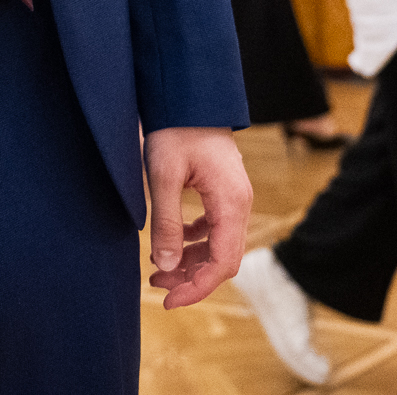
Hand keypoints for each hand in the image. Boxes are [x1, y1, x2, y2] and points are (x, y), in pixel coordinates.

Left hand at [142, 126, 252, 307]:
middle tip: (156, 287)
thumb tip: (166, 266)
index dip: (197, 288)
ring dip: (192, 261)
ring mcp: (235, 197)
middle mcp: (240, 204)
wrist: (188, 94)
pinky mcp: (225, 191)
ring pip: (219, 245)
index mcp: (231, 203)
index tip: (169, 300)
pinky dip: (195, 241)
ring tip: (157, 269)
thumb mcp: (163, 175)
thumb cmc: (176, 129)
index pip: (222, 263)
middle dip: (191, 278)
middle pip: (223, 259)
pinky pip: (216, 228)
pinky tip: (173, 240)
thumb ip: (167, 223)